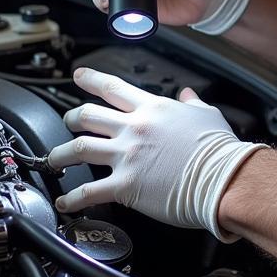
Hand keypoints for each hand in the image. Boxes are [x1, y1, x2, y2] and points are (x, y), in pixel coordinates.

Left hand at [48, 67, 263, 240]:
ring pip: (80, 148)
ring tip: (54, 160)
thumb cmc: (219, 150)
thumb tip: (188, 95)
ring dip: (61, 154)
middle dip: (72, 117)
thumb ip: (193, 104)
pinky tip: (65, 201)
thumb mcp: (207, 115)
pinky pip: (89, 191)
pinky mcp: (125, 184)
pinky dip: (73, 197)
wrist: (222, 177)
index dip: (92, 80)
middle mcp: (135, 128)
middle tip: (68, 122)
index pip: (114, 88)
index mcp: (153, 109)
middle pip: (88, 115)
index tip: (79, 76)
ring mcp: (127, 156)